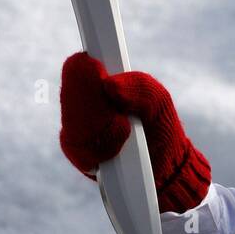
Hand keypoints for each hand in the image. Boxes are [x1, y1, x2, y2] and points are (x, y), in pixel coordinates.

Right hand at [59, 52, 210, 213]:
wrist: (164, 166)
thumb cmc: (159, 124)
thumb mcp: (157, 100)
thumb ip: (137, 87)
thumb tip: (109, 85)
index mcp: (99, 79)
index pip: (76, 67)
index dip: (83, 71)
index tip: (102, 76)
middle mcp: (81, 101)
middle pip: (71, 97)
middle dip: (98, 107)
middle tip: (121, 117)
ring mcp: (77, 127)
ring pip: (74, 125)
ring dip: (104, 130)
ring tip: (124, 132)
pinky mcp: (78, 154)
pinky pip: (78, 151)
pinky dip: (101, 150)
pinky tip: (116, 151)